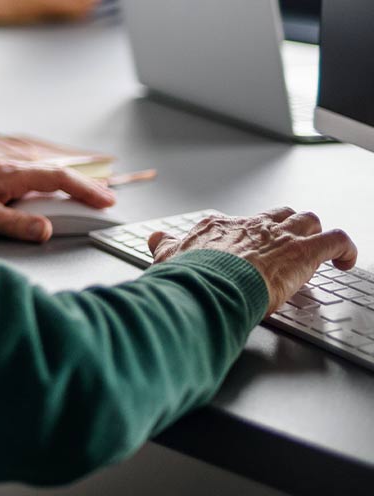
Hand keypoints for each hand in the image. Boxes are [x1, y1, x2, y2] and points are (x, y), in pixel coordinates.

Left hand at [0, 159, 115, 242]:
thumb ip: (13, 224)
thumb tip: (45, 231)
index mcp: (10, 174)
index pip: (58, 178)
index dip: (85, 188)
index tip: (106, 200)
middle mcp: (7, 165)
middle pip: (55, 171)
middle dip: (83, 183)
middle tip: (106, 197)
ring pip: (42, 169)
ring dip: (66, 178)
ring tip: (87, 189)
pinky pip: (27, 171)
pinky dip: (46, 177)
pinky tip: (47, 185)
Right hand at [149, 208, 358, 314]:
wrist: (205, 286)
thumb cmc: (188, 276)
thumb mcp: (168, 257)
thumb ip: (165, 246)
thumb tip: (155, 238)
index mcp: (220, 227)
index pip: (238, 222)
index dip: (246, 235)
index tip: (247, 249)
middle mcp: (252, 226)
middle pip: (278, 215)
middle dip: (286, 227)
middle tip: (287, 245)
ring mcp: (279, 237)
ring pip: (308, 219)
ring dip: (314, 233)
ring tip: (317, 249)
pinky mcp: (304, 253)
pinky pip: (336, 241)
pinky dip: (345, 249)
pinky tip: (346, 261)